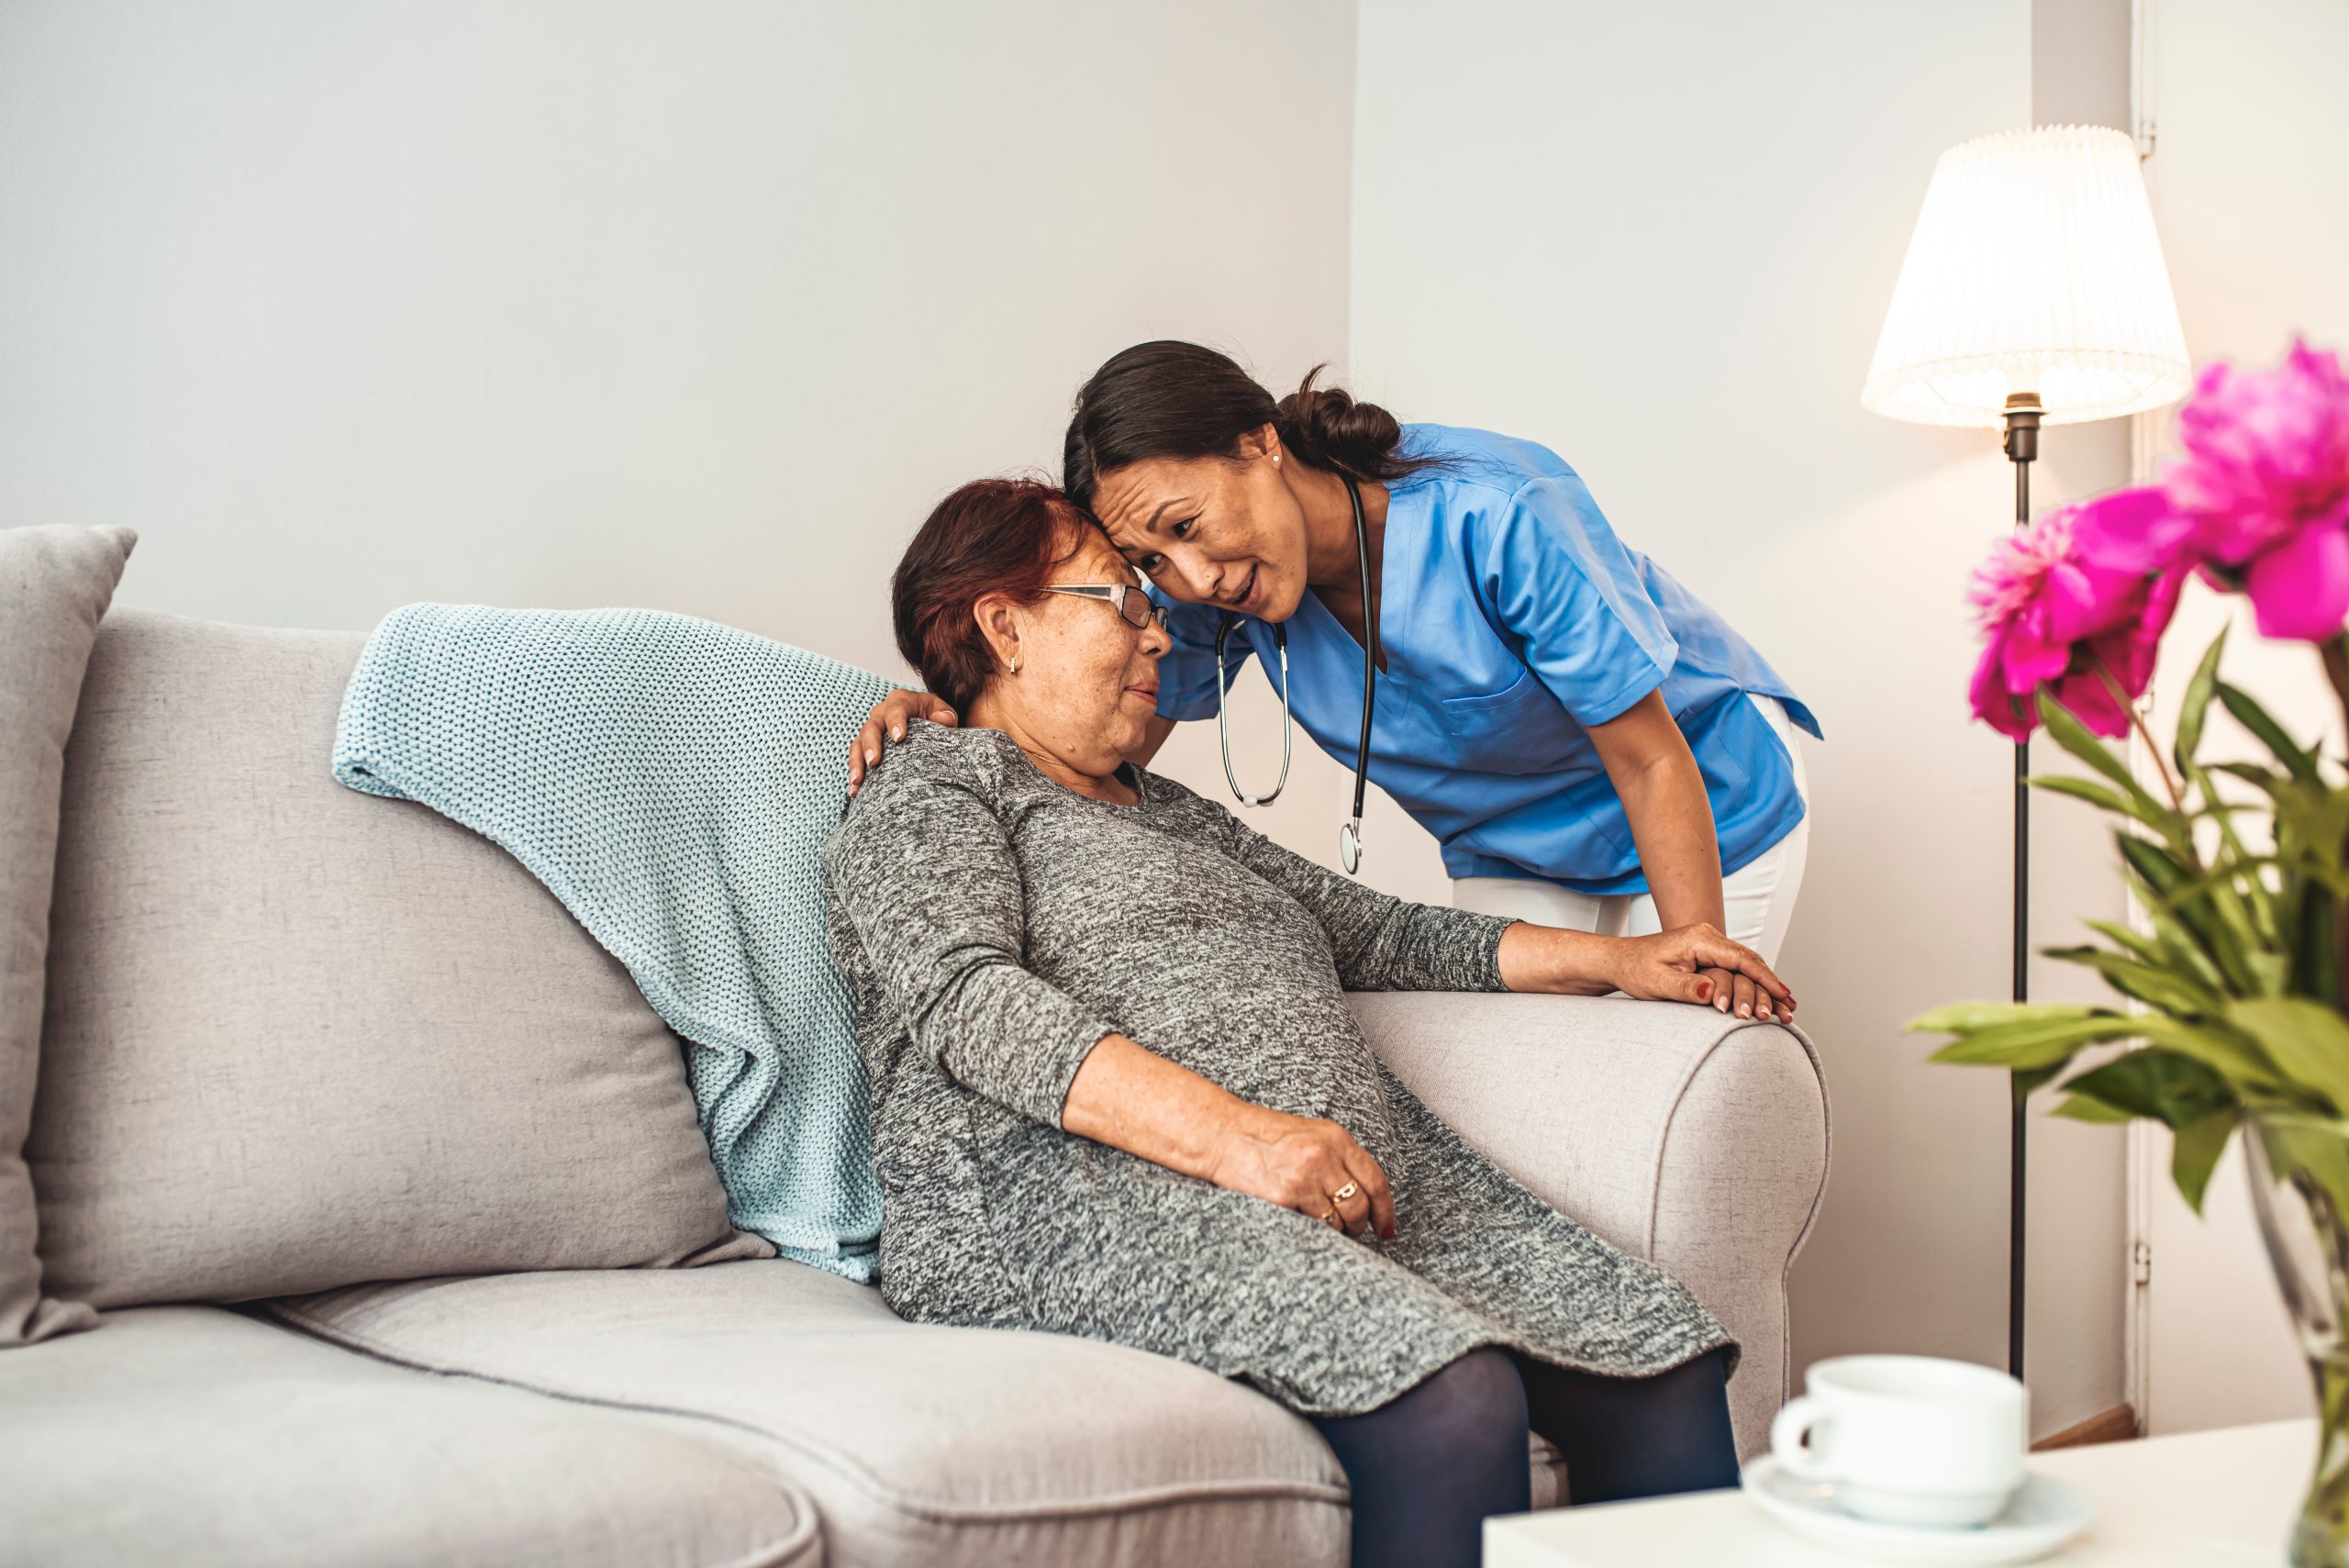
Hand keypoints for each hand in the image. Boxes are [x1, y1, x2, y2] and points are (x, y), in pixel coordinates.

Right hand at [846, 689, 958, 795]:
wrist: (926, 722)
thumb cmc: (935, 716)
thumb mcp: (943, 713)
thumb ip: (945, 716)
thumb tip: (943, 719)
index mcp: (901, 701)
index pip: (896, 709)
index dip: (896, 722)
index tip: (899, 738)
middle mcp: (882, 712)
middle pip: (872, 726)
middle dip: (871, 744)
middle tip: (874, 762)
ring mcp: (871, 729)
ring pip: (859, 743)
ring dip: (857, 762)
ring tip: (858, 781)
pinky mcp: (865, 745)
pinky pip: (856, 758)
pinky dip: (855, 773)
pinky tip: (855, 790)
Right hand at [1203, 1103, 1395, 1242]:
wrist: (1222, 1134)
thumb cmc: (1263, 1136)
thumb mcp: (1309, 1135)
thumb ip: (1338, 1158)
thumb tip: (1365, 1196)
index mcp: (1335, 1137)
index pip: (1375, 1180)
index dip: (1385, 1210)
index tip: (1386, 1228)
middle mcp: (1324, 1155)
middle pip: (1359, 1205)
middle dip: (1359, 1225)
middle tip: (1351, 1231)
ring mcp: (1304, 1177)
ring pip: (1338, 1221)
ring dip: (1335, 1231)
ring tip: (1322, 1224)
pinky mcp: (1284, 1196)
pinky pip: (1312, 1226)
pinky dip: (1311, 1230)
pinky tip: (1300, 1219)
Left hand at [1612, 924, 1795, 1021]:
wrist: (1620, 960)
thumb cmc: (1636, 969)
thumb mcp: (1657, 982)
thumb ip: (1685, 987)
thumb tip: (1711, 994)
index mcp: (1699, 938)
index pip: (1741, 957)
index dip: (1765, 978)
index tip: (1783, 995)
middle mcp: (1709, 937)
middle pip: (1750, 961)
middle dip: (1770, 986)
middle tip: (1788, 1010)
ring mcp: (1710, 945)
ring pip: (1747, 965)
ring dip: (1765, 987)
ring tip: (1787, 1009)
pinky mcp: (1709, 956)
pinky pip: (1738, 969)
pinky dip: (1754, 984)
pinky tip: (1769, 999)